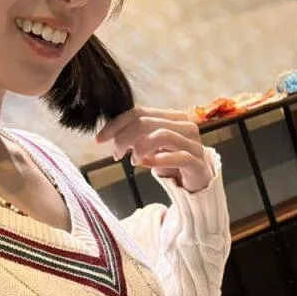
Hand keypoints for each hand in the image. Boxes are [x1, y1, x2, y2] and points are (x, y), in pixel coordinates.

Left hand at [95, 106, 212, 192]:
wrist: (197, 183)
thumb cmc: (172, 162)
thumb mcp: (152, 147)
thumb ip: (136, 136)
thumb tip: (112, 134)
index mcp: (173, 117)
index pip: (139, 112)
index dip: (116, 125)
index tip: (99, 139)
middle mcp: (185, 125)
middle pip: (146, 122)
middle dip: (124, 138)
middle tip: (116, 154)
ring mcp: (193, 143)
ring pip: (161, 135)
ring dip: (140, 148)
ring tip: (133, 161)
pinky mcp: (197, 161)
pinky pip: (176, 156)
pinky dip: (158, 160)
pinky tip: (147, 165)